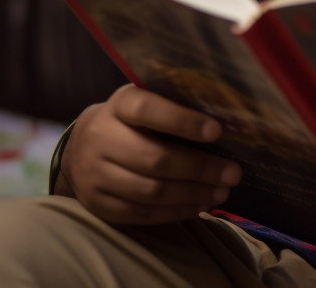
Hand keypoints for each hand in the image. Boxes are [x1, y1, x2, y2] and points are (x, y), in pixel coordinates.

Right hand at [56, 84, 241, 224]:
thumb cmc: (133, 121)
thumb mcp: (148, 101)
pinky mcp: (97, 204)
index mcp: (119, 105)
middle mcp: (100, 138)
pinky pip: (141, 214)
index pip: (148, 110)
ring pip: (149, 191)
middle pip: (154, 158)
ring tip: (221, 192)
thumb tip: (233, 125)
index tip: (217, 131)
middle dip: (199, 168)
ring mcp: (94, 175)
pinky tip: (199, 205)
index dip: (183, 121)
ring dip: (192, 193)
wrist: (82, 147)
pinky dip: (175, 212)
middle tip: (232, 173)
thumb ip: (179, 107)